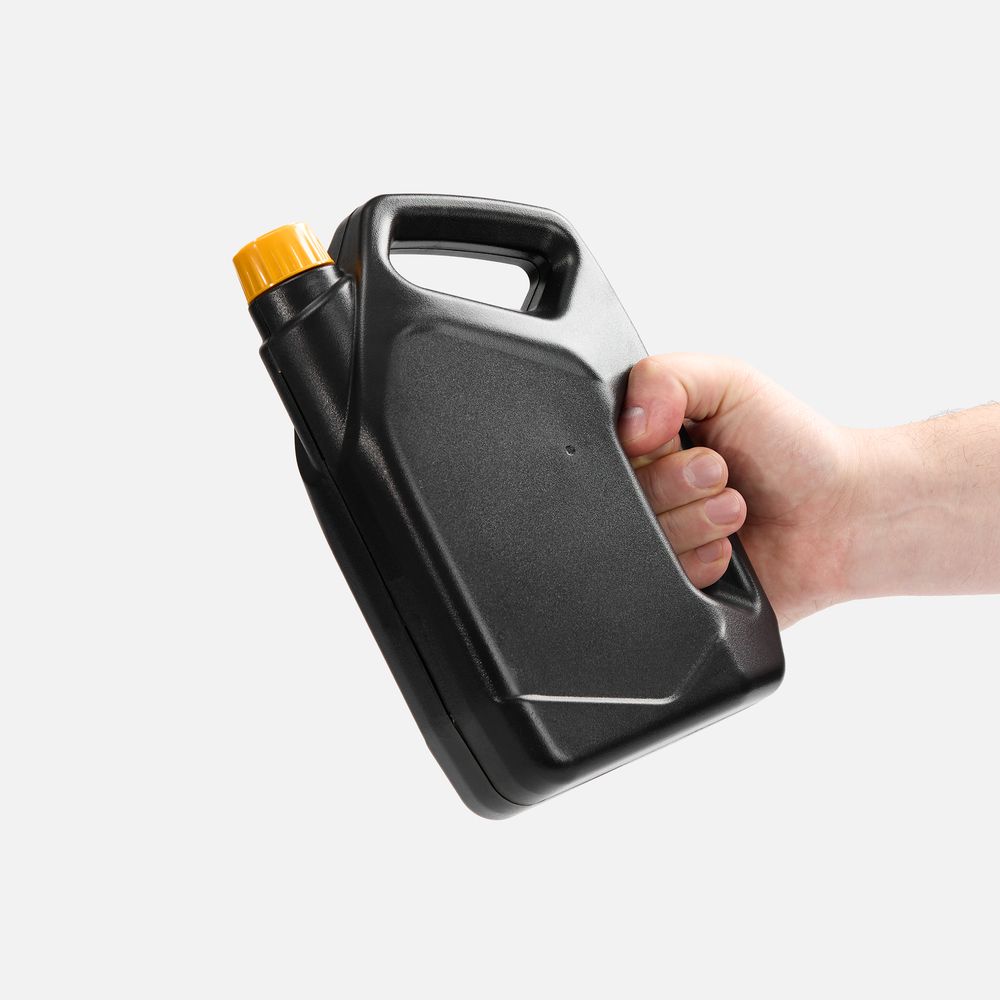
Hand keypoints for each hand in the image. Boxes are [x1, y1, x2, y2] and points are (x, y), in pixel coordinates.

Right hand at [618, 354, 859, 628]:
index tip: (680, 439)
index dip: (643, 446)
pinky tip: (730, 550)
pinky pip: (664, 582)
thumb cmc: (793, 445)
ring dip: (696, 523)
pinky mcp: (679, 587)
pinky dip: (702, 563)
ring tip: (736, 510)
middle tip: (721, 473)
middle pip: (617, 499)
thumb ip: (664, 377)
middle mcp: (647, 492)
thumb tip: (627, 423)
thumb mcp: (729, 382)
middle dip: (678, 483)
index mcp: (646, 442)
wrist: (843, 514)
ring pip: (640, 543)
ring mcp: (661, 541)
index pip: (604, 447)